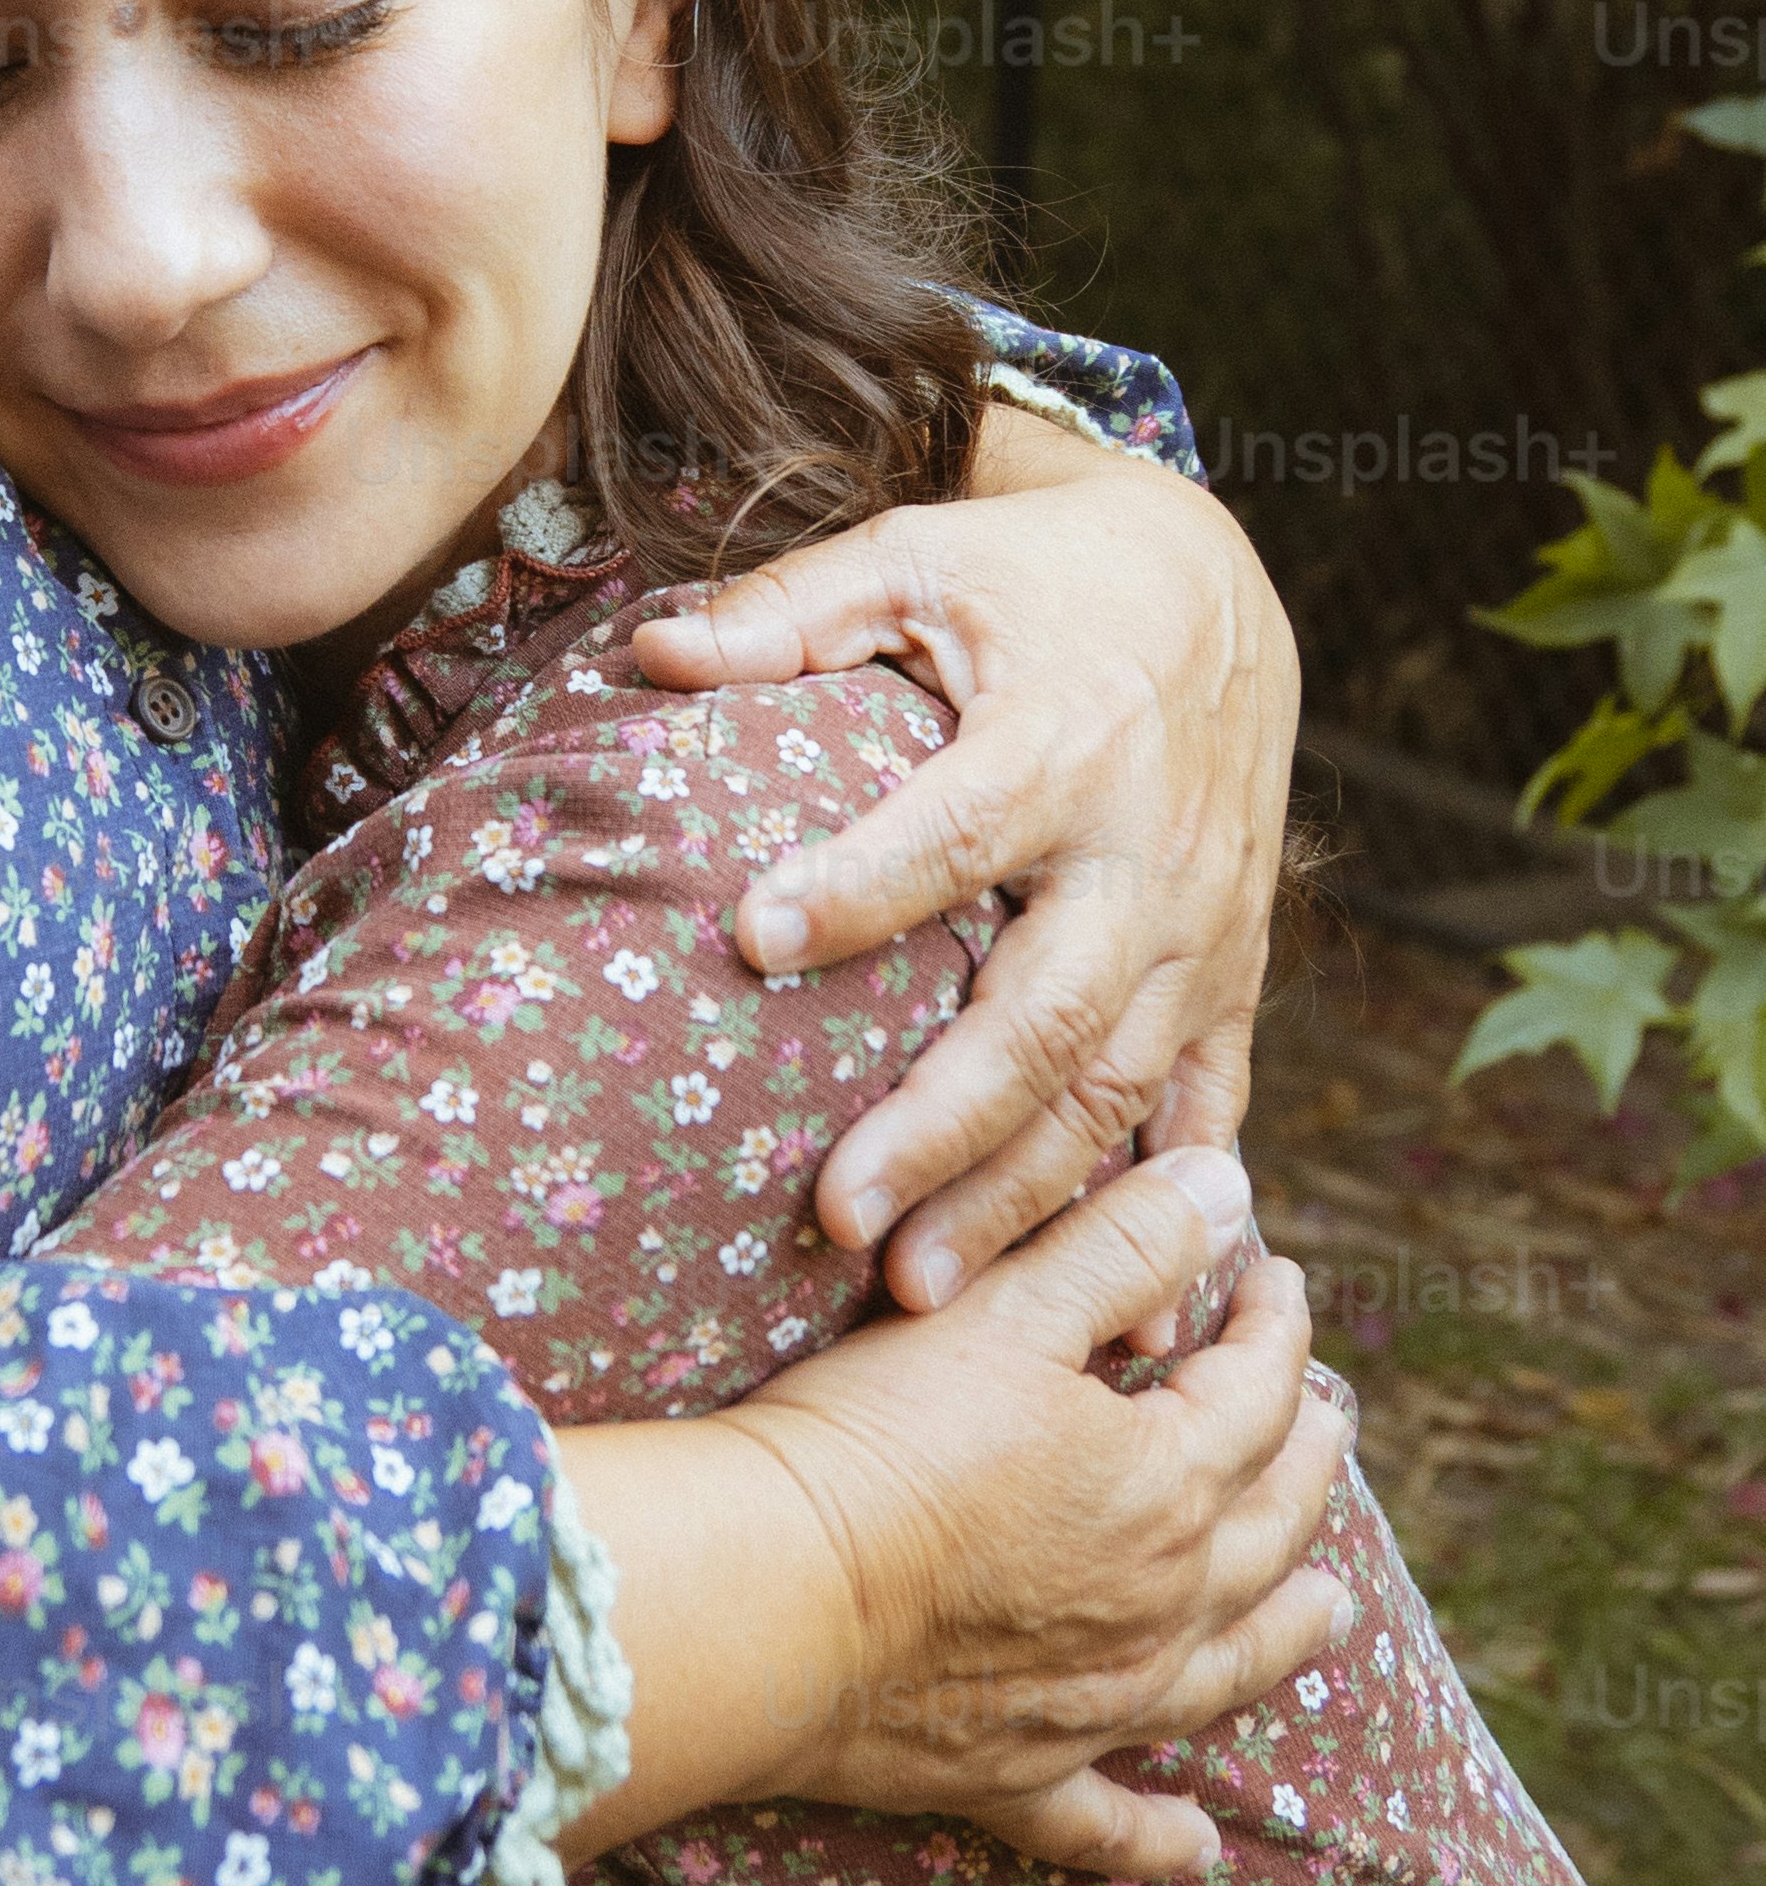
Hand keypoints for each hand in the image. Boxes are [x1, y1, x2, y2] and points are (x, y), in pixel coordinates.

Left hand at [625, 422, 1295, 1308]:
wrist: (1214, 589)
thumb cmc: (1031, 581)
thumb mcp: (917, 558)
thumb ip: (792, 611)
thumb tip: (653, 647)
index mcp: (1065, 736)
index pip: (955, 827)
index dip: (860, 883)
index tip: (751, 938)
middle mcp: (1145, 850)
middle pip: (1050, 1011)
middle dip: (945, 1124)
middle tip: (837, 1215)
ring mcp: (1201, 929)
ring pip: (1121, 1089)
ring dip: (1023, 1198)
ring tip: (918, 1290)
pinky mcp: (1232, 976)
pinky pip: (1210, 1106)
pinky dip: (1173, 1212)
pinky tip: (1137, 1326)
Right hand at [721, 1149, 1351, 1881]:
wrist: (769, 1600)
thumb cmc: (875, 1441)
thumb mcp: (1002, 1312)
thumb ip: (1122, 1247)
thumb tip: (1231, 1186)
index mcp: (1168, 1484)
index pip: (1257, 1389)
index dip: (1273, 1323)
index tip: (1276, 1280)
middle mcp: (1163, 1604)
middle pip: (1270, 1526)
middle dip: (1307, 1460)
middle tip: (1329, 1421)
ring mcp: (1099, 1702)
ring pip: (1228, 1669)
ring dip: (1288, 1632)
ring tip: (1334, 1608)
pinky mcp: (1017, 1774)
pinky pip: (1107, 1821)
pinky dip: (1156, 1837)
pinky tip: (1196, 1850)